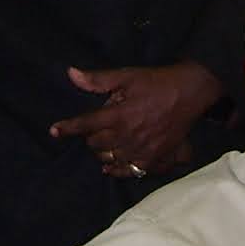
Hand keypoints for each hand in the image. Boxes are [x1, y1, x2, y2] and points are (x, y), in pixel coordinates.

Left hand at [50, 62, 219, 178]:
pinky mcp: (155, 159)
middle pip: (96, 145)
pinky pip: (131, 171)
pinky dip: (118, 170)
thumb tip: (71, 73)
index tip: (54, 131)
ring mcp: (142, 150)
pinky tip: (112, 167)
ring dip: (102, 153)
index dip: (67, 128)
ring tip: (102, 147)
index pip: (86, 124)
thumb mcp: (127, 75)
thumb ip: (98, 79)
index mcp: (119, 115)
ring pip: (111, 159)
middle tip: (95, 129)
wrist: (190, 92)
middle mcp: (128, 136)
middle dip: (90, 137)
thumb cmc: (156, 82)